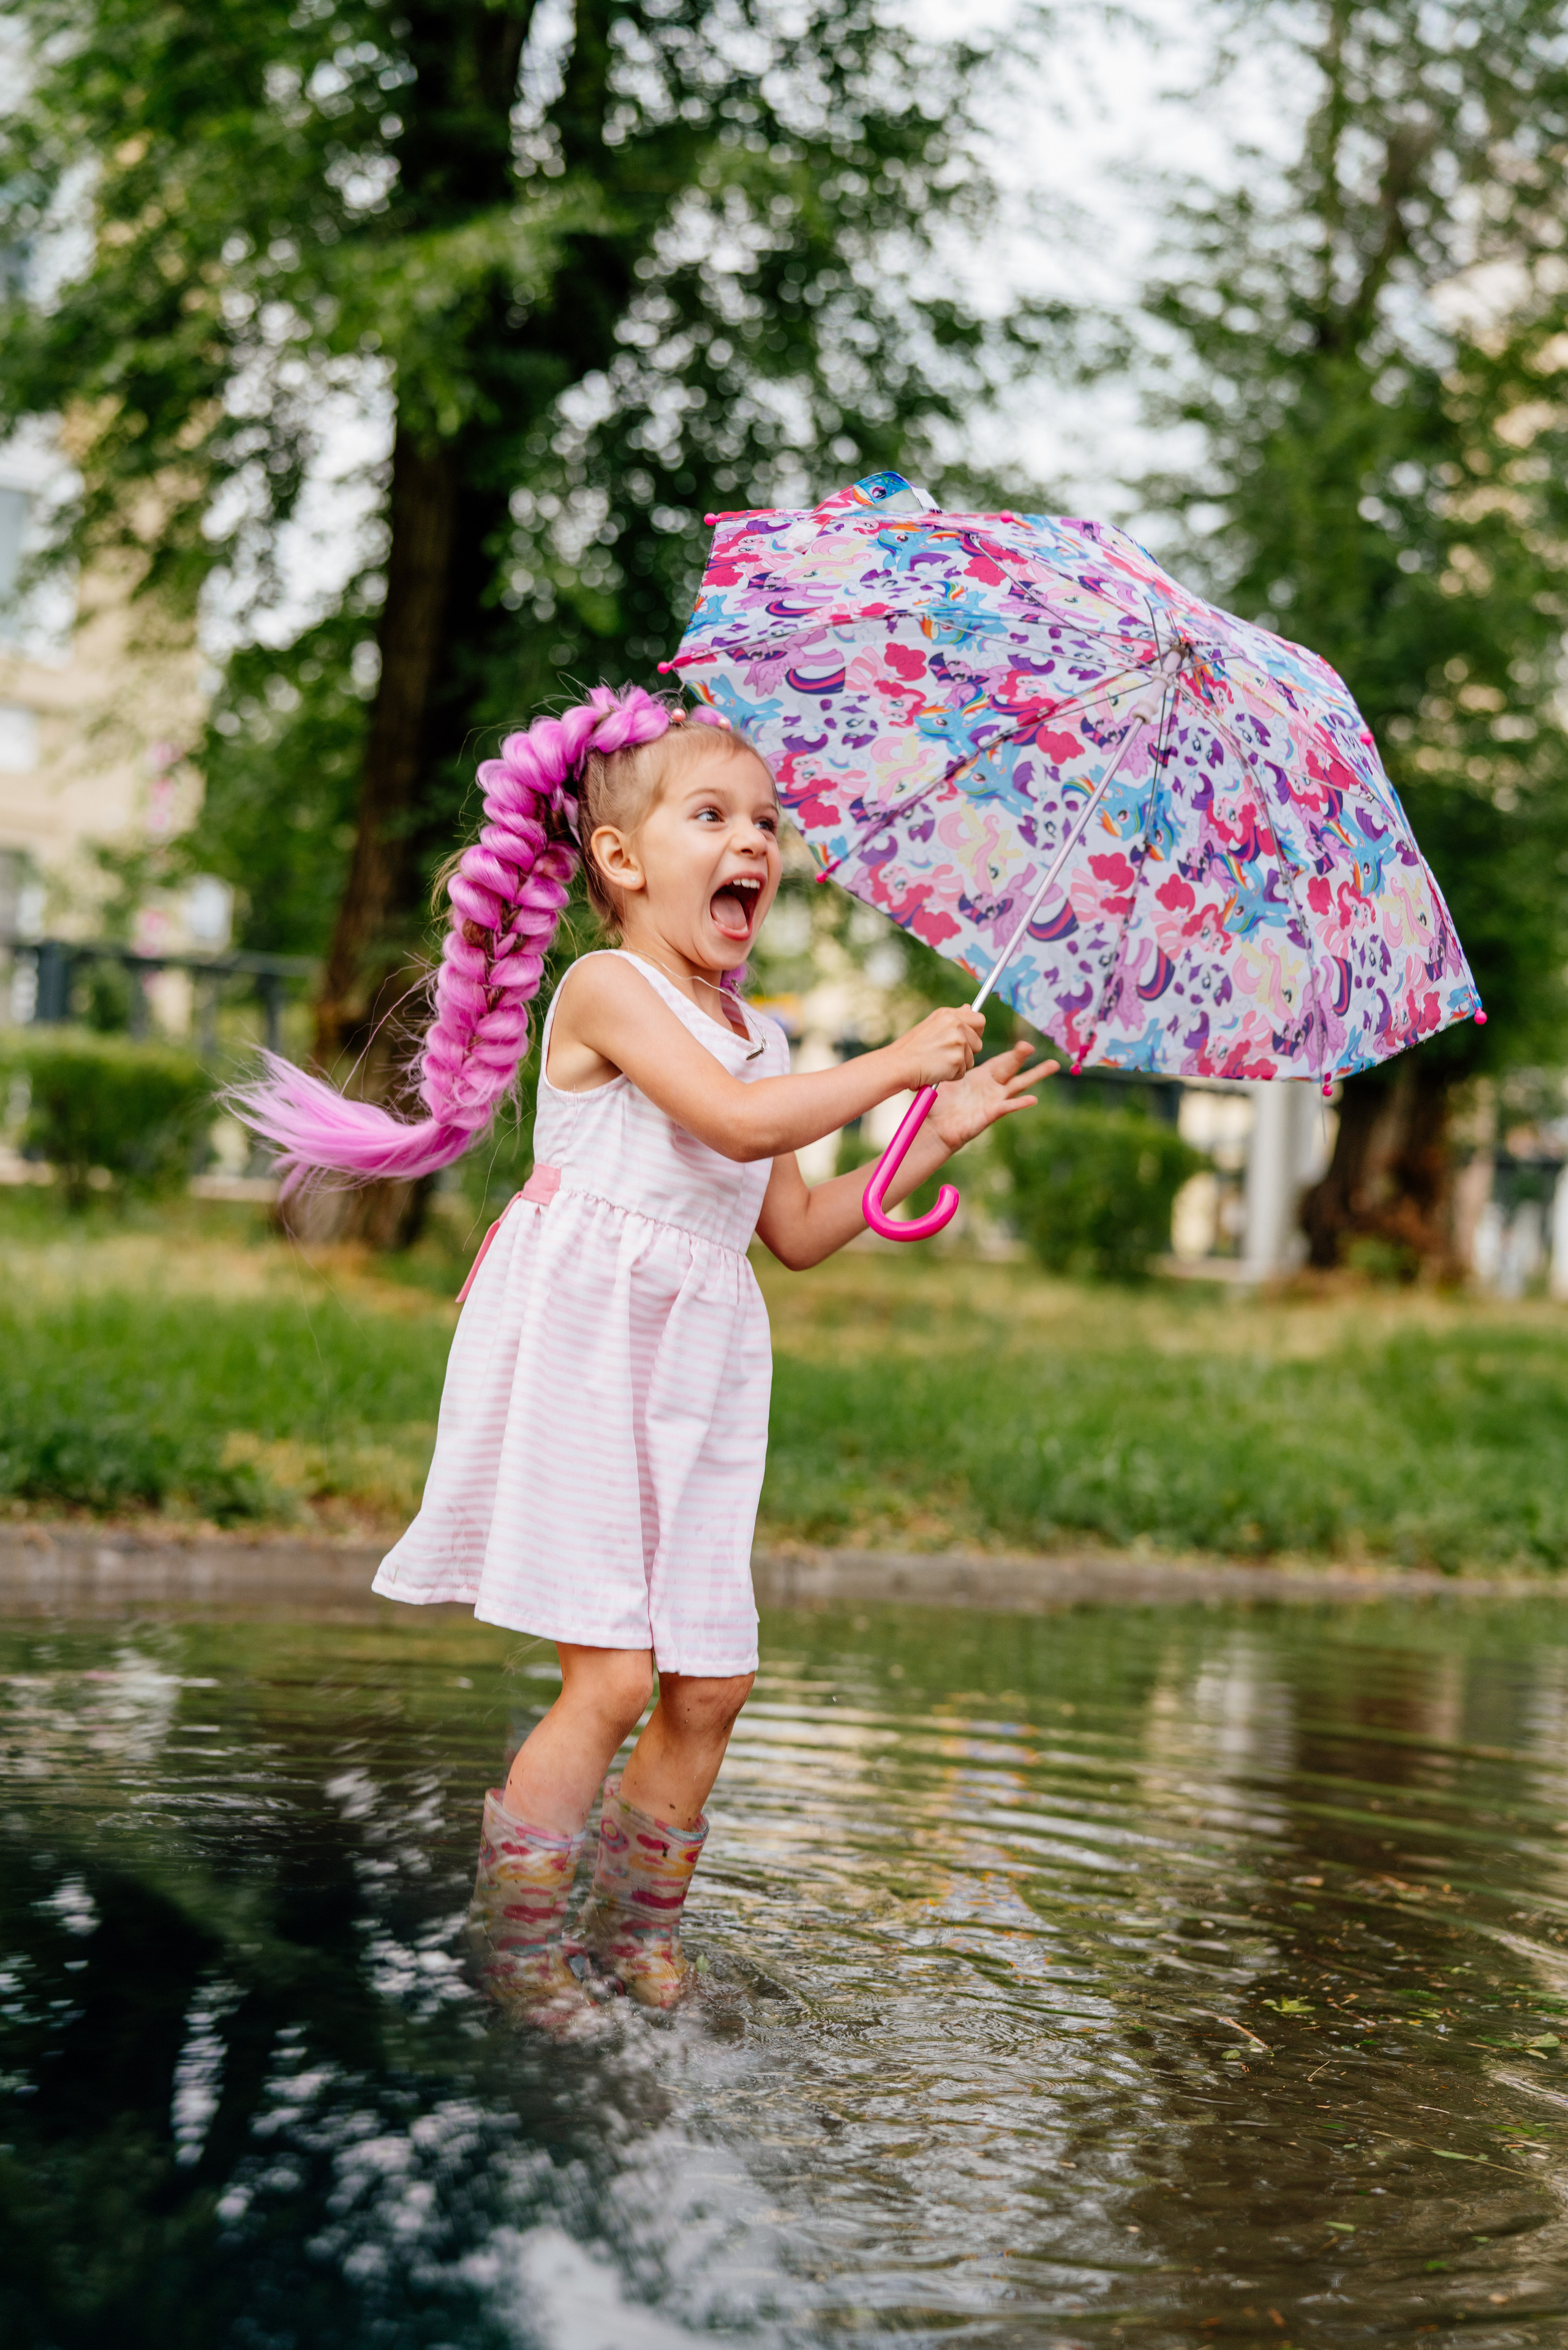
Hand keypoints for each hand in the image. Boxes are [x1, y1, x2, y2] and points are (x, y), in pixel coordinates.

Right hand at [897, 1005, 984, 1088]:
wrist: (898, 1064)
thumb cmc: (911, 1048)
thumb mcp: (931, 1025)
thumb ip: (953, 1019)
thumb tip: (969, 1007)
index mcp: (948, 1015)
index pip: (979, 1020)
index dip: (975, 1032)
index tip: (966, 1040)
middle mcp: (955, 1025)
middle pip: (978, 1042)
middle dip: (968, 1052)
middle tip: (947, 1055)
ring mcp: (958, 1042)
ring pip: (971, 1059)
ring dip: (958, 1065)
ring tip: (938, 1062)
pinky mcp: (957, 1059)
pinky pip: (962, 1072)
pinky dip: (951, 1075)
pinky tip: (936, 1070)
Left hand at [926, 1039, 1058, 1151]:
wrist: (933, 1127)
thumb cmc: (937, 1102)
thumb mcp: (944, 1071)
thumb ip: (953, 1049)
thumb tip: (956, 1026)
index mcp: (982, 1077)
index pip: (1003, 1062)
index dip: (1014, 1053)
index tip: (1024, 1042)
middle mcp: (991, 1089)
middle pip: (1013, 1070)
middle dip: (1022, 1057)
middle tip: (1031, 1045)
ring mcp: (993, 1102)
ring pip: (1019, 1086)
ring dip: (1035, 1075)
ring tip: (1053, 1066)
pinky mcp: (989, 1115)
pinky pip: (1006, 1107)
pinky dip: (1019, 1103)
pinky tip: (1033, 1099)